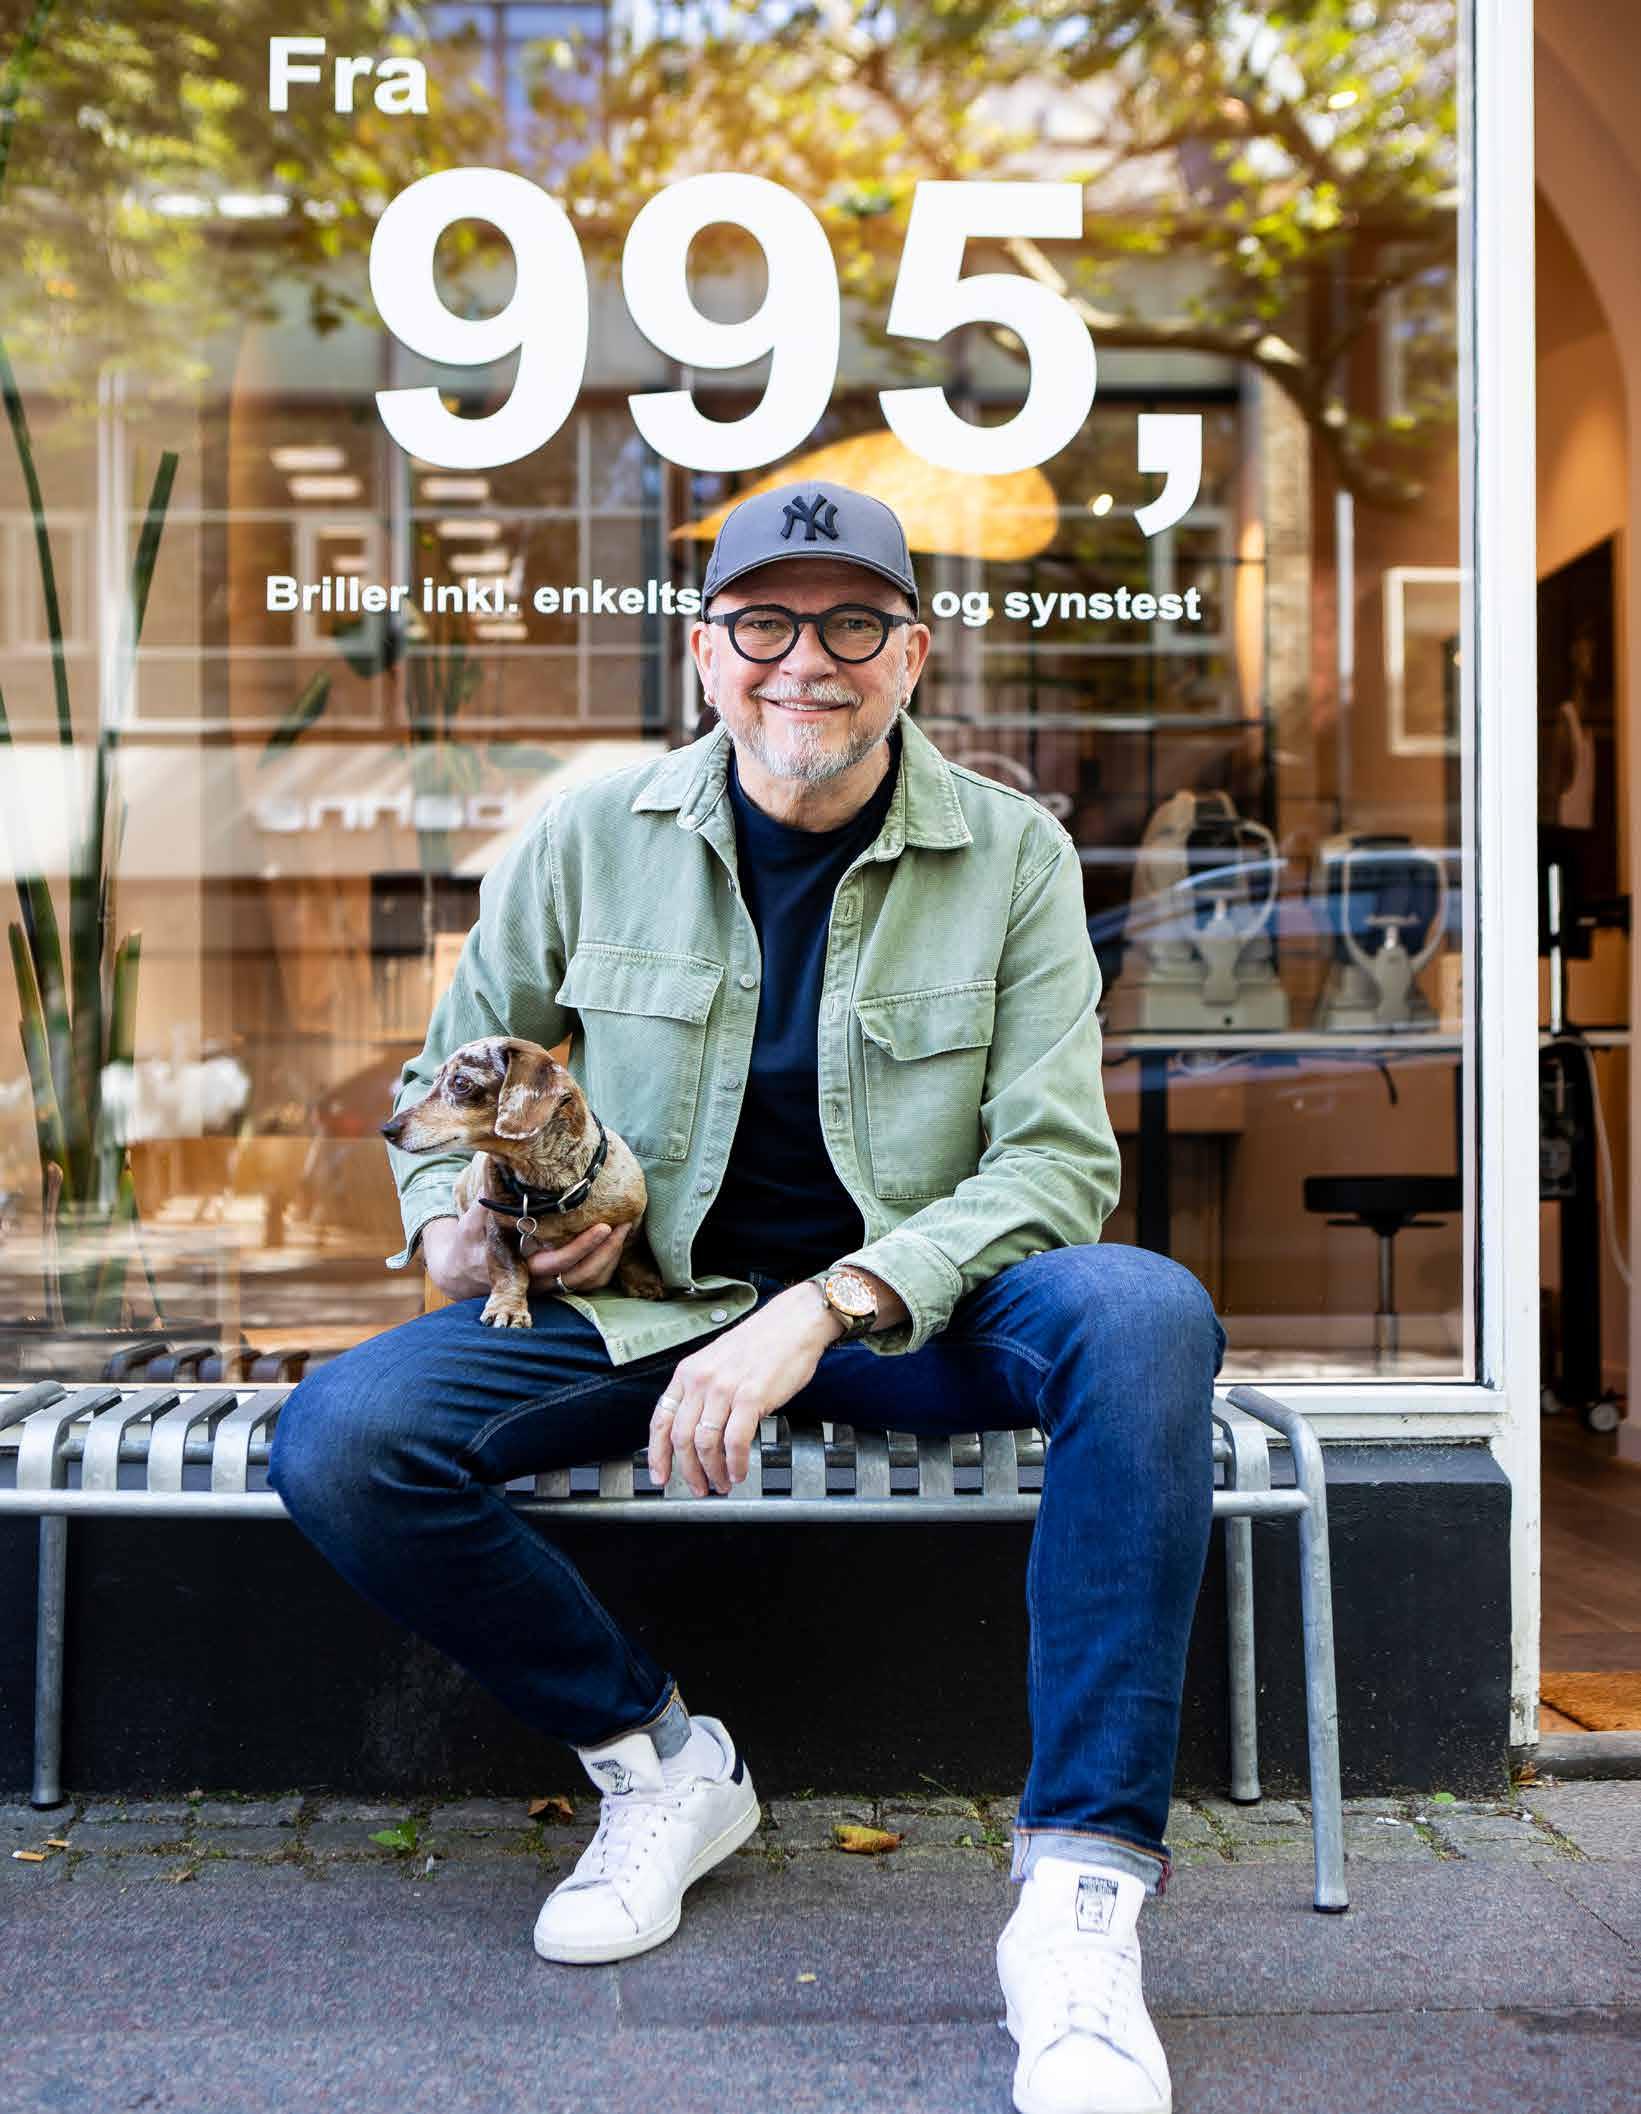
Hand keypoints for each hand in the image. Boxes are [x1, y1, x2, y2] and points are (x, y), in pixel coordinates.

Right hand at [421, 1200, 632, 1301]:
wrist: (464, 1269)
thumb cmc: (472, 1238)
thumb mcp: (475, 1218)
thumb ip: (491, 1194)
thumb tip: (501, 1158)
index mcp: (518, 1266)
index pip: (556, 1262)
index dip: (582, 1248)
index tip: (603, 1226)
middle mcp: (536, 1281)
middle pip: (580, 1275)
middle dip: (605, 1251)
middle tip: (622, 1223)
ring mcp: (549, 1285)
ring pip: (588, 1281)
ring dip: (610, 1258)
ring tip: (625, 1227)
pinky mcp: (558, 1282)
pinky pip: (589, 1282)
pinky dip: (606, 1264)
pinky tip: (616, 1239)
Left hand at [648, 1285, 842, 1497]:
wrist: (794, 1322)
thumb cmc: (762, 1343)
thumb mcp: (717, 1361)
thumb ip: (703, 1392)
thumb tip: (697, 1430)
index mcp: (688, 1372)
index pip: (661, 1420)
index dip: (657, 1453)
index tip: (659, 1474)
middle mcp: (701, 1380)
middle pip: (681, 1438)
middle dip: (687, 1471)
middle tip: (698, 1488)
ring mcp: (724, 1389)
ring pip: (705, 1444)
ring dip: (712, 1471)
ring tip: (721, 1483)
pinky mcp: (751, 1397)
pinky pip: (735, 1442)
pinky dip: (735, 1464)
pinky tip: (739, 1471)